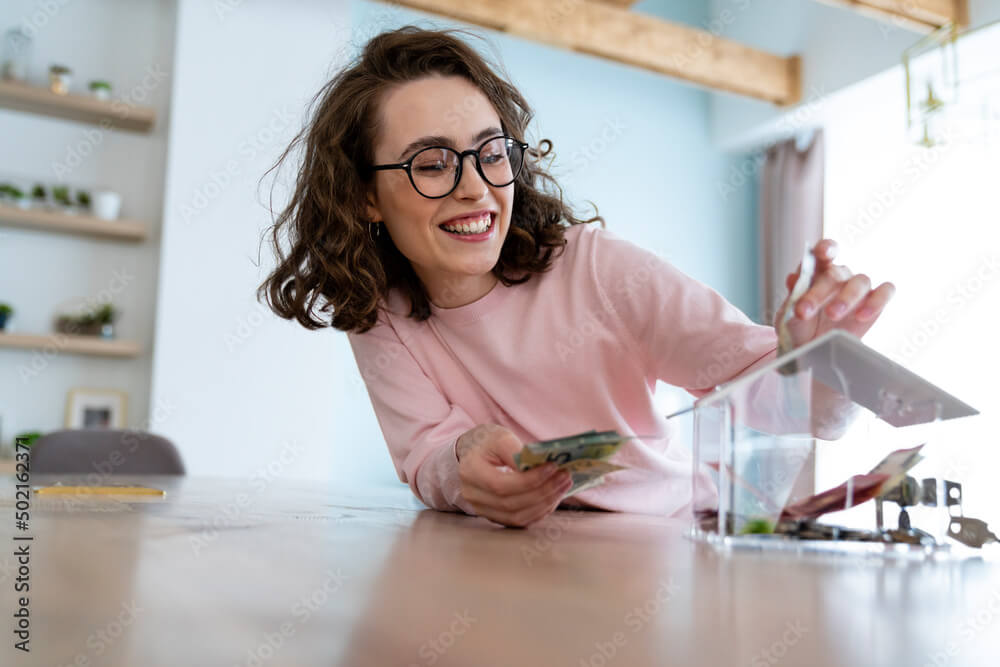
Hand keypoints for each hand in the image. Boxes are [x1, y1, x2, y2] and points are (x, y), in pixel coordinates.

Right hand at [456, 424, 572, 527]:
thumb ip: (515, 451)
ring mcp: (481, 509)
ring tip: (563, 486)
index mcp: (470, 472)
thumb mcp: (499, 437)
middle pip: (510, 503)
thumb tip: (539, 467)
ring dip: (544, 504)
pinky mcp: (493, 516)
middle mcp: (472, 495)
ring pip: (516, 516)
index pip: (501, 485)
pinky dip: (539, 512)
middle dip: (543, 492)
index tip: (553, 467)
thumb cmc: (487, 443)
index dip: (530, 480)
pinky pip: (518, 521)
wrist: (472, 454)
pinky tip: (552, 498)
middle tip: (565, 477)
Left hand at [778, 239, 895, 346]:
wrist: (811, 349)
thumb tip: (792, 278)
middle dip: (818, 293)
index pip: (824, 251)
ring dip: (846, 298)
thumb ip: (792, 296)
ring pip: (860, 281)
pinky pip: (885, 292)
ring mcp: (859, 287)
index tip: (823, 253)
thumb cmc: (800, 327)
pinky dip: (876, 302)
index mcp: (817, 270)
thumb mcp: (789, 314)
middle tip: (804, 311)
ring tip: (833, 314)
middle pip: (835, 274)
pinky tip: (862, 315)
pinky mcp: (875, 301)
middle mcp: (840, 275)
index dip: (826, 248)